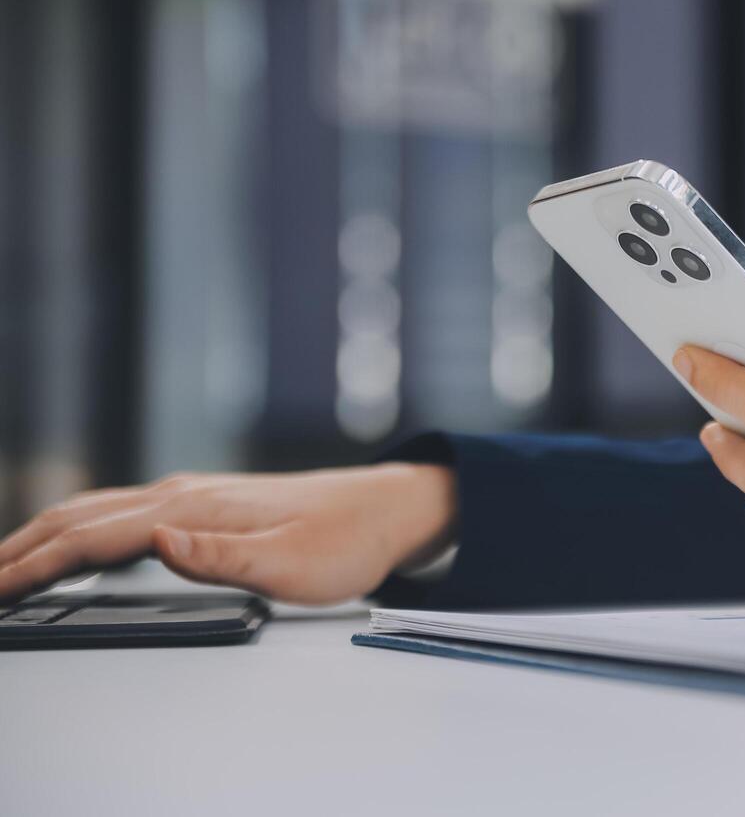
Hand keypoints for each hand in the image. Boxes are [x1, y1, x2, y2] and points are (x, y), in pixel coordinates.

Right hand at [0, 464, 455, 603]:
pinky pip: (118, 513)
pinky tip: (69, 546)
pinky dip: (75, 529)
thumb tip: (159, 543)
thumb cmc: (348, 539)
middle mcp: (184, 494)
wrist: (388, 507)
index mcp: (195, 510)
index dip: (33, 566)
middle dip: (19, 550)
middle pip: (78, 518)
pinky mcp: (202, 504)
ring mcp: (191, 495)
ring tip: (5, 567)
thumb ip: (224, 557)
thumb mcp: (295, 564)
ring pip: (93, 510)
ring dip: (41, 537)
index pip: (93, 538)